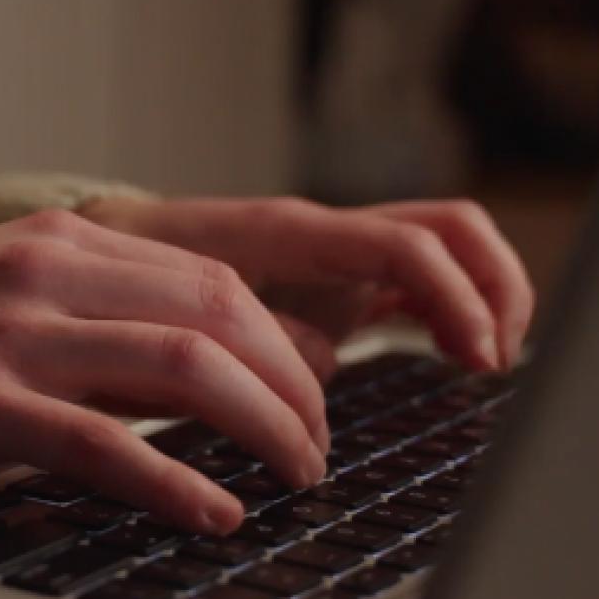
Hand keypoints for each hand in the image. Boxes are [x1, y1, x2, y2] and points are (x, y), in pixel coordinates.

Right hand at [0, 210, 329, 534]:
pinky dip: (174, 479)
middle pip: (221, 312)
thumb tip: (194, 372)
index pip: (214, 277)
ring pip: (182, 365)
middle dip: (296, 385)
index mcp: (63, 240)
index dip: (286, 339)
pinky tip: (213, 510)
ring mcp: (13, 333)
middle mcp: (48, 271)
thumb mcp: (4, 289)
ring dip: (263, 426)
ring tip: (296, 475)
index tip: (312, 392)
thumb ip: (93, 315)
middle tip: (318, 445)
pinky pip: (101, 440)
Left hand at [78, 197, 535, 372]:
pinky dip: (452, 308)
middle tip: (493, 359)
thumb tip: (315, 370)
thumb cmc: (133, 290)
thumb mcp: (177, 322)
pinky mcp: (338, 275)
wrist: (101, 256)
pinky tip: (452, 354)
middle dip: (496, 288)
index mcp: (288, 233)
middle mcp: (326, 230)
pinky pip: (420, 275)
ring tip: (482, 360)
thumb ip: (249, 339)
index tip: (476, 358)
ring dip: (484, 296)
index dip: (455, 297)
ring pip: (448, 244)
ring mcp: (338, 249)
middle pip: (454, 228)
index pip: (405, 243)